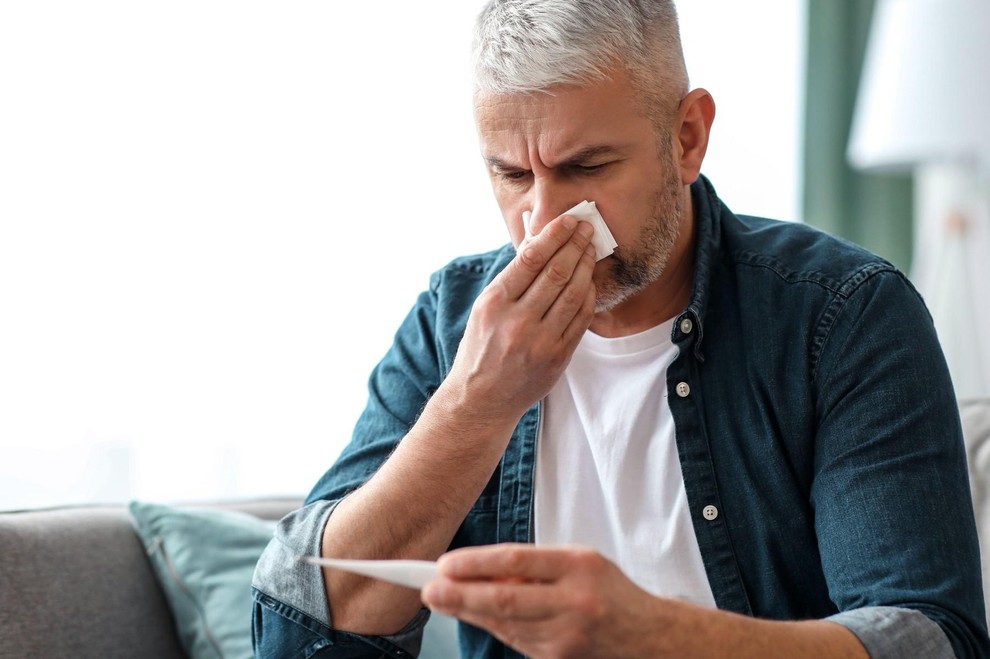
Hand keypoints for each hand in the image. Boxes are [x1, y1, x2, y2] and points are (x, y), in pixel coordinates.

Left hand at [422, 544, 672, 658]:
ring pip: (505, 624)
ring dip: (469, 612)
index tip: (446, 564)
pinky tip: (476, 615)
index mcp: (580, 566)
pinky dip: (494, 627)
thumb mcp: (579, 563)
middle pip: (505, 599)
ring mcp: (567, 637)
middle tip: (428, 589)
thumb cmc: (608, 590)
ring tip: (442, 598)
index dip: (476, 563)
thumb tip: (480, 572)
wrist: (649, 638)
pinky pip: (517, 642)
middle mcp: (574, 602)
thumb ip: (534, 567)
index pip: (516, 560)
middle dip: (460, 595)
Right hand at [441, 214, 596, 422]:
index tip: (568, 220)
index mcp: (494, 303)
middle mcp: (517, 321)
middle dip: (576, 244)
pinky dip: (589, 296)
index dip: (554, 235)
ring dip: (586, 266)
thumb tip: (539, 243)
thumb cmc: (481, 348)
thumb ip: (512, 281)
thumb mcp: (484, 309)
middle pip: (557, 272)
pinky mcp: (557, 357)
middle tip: (586, 229)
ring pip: (574, 293)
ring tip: (590, 250)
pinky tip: (590, 282)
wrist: (482, 399)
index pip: (530, 259)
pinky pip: (581, 318)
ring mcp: (540, 341)